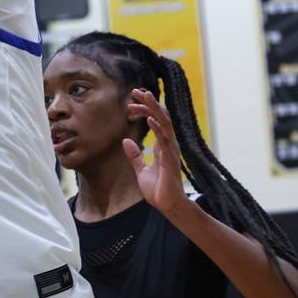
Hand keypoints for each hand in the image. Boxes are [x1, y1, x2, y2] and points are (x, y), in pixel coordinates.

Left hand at [123, 89, 188, 216]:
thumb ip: (135, 155)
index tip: (130, 104)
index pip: (154, 121)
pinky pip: (164, 141)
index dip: (143, 110)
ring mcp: (171, 151)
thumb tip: (126, 141)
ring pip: (165, 124)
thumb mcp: (141, 170)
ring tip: (145, 96)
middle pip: (161, 117)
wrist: (167, 205)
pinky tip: (150, 119)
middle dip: (149, 103)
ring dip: (154, 109)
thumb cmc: (158, 189)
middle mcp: (168, 144)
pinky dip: (157, 129)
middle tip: (136, 91)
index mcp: (162, 145)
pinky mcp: (170, 160)